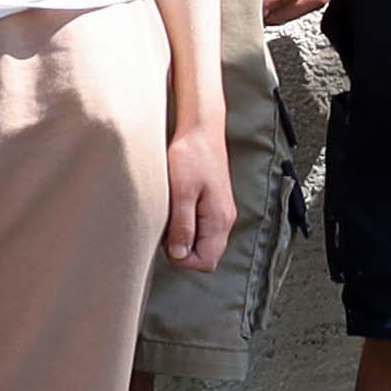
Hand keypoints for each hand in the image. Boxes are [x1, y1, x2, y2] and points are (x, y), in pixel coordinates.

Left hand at [158, 123, 236, 276]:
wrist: (201, 129)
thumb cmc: (191, 156)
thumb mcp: (181, 192)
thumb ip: (182, 226)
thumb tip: (180, 255)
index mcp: (219, 219)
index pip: (206, 261)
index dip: (184, 259)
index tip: (167, 242)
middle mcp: (225, 219)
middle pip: (206, 255)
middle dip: (183, 250)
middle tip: (165, 227)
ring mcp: (221, 211)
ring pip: (203, 242)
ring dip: (184, 237)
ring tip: (169, 215)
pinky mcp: (214, 203)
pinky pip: (201, 228)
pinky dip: (186, 225)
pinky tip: (175, 209)